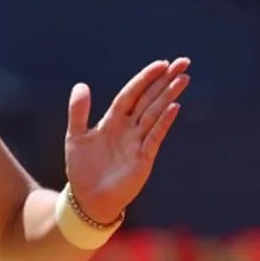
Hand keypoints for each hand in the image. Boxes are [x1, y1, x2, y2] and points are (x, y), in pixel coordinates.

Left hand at [64, 57, 190, 222]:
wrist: (88, 198)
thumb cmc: (82, 168)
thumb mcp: (76, 136)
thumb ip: (78, 112)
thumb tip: (81, 85)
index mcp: (112, 120)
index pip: (132, 94)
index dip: (145, 79)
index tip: (160, 64)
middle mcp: (129, 128)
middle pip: (149, 99)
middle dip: (165, 81)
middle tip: (182, 62)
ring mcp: (138, 142)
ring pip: (155, 113)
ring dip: (169, 96)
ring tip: (183, 78)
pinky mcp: (144, 158)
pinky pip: (155, 136)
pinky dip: (164, 121)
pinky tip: (174, 106)